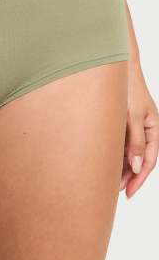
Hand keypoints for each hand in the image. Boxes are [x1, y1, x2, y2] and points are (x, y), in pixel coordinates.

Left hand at [121, 62, 158, 197]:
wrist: (116, 66)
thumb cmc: (127, 88)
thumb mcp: (132, 116)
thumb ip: (135, 141)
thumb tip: (137, 167)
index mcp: (153, 128)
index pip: (149, 160)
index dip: (139, 178)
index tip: (128, 193)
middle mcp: (145, 129)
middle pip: (139, 159)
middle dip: (128, 176)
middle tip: (114, 191)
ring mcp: (133, 125)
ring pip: (129, 152)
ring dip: (121, 166)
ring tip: (108, 181)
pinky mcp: (121, 121)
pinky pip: (120, 142)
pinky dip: (115, 153)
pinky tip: (104, 162)